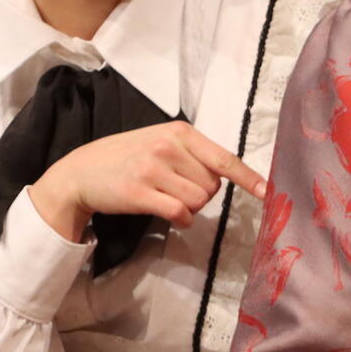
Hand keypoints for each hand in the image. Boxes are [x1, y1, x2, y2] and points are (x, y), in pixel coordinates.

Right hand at [31, 122, 264, 242]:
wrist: (84, 170)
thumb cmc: (128, 157)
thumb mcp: (161, 142)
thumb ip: (192, 153)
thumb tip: (226, 175)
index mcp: (180, 132)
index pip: (223, 158)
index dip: (248, 177)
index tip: (267, 192)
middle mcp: (168, 146)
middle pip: (212, 187)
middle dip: (201, 194)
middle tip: (175, 187)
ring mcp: (152, 168)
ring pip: (198, 201)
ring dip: (189, 207)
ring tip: (166, 197)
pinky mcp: (139, 191)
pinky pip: (179, 213)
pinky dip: (180, 219)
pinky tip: (168, 213)